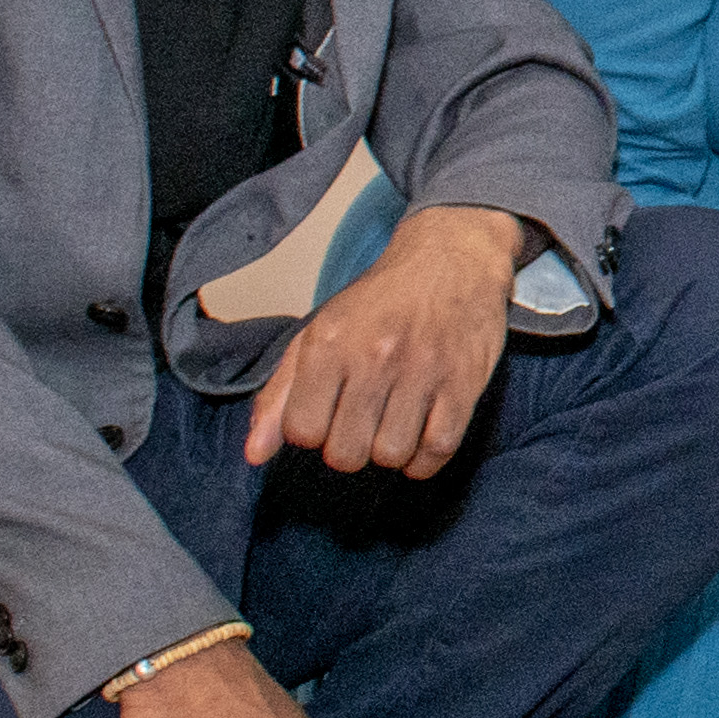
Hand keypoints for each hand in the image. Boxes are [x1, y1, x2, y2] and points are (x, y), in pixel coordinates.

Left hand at [242, 203, 523, 475]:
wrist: (451, 258)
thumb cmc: (381, 302)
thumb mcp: (319, 333)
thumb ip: (280, 394)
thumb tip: (254, 454)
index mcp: (330, 342)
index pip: (302, 430)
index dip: (311, 432)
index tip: (326, 415)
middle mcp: (375, 356)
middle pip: (346, 453)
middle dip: (348, 449)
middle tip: (360, 425)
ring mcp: (423, 370)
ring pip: (392, 455)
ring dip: (389, 452)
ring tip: (391, 427)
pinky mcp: (464, 382)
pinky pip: (438, 449)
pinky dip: (424, 459)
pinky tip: (419, 437)